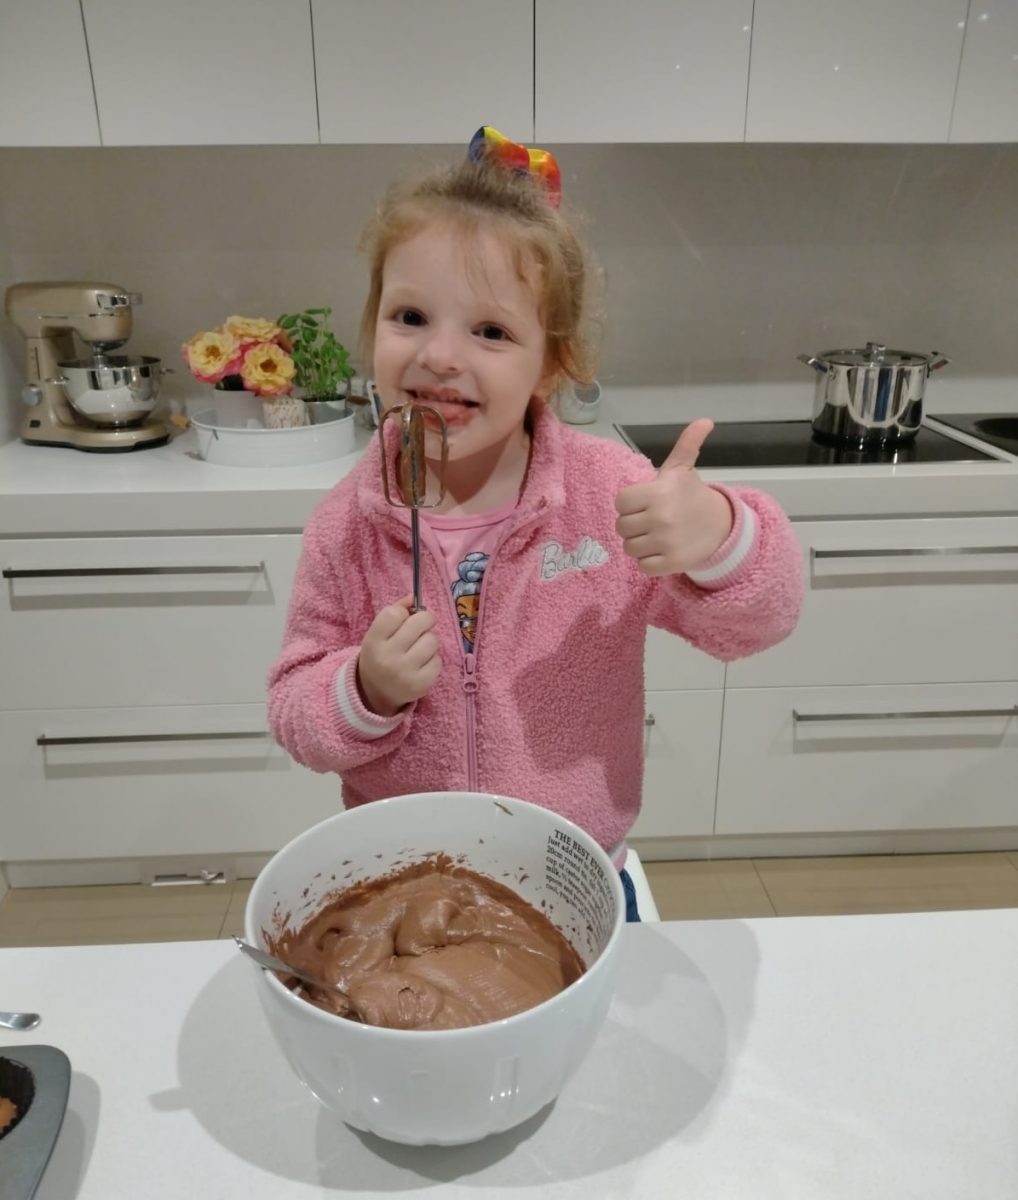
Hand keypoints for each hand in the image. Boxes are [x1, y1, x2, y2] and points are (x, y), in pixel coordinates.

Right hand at [356, 596, 441, 716]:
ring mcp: (405, 673)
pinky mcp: (422, 685)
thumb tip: (415, 596)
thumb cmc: (381, 654)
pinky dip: (433, 659)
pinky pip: (438, 660)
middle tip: (422, 625)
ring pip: (432, 640)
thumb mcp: (379, 633)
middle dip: (425, 619)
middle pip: (419, 622)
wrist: (376, 693)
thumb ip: (395, 610)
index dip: (403, 612)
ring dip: (429, 640)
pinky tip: (422, 664)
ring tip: (419, 647)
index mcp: (373, 642)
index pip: (394, 613)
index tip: (404, 618)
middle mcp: (388, 658)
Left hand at [615, 419, 732, 575]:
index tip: (644, 504)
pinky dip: (649, 561)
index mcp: (657, 492)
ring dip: (640, 544)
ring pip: (629, 548)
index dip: (629, 505)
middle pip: (622, 527)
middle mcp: (660, 517)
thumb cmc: (692, 495)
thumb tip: (705, 420)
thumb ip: (686, 444)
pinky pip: (643, 566)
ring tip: (656, 536)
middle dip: (633, 525)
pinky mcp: (671, 563)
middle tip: (650, 521)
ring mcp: (666, 542)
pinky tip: (661, 550)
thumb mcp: (684, 469)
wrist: (721, 525)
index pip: (620, 503)